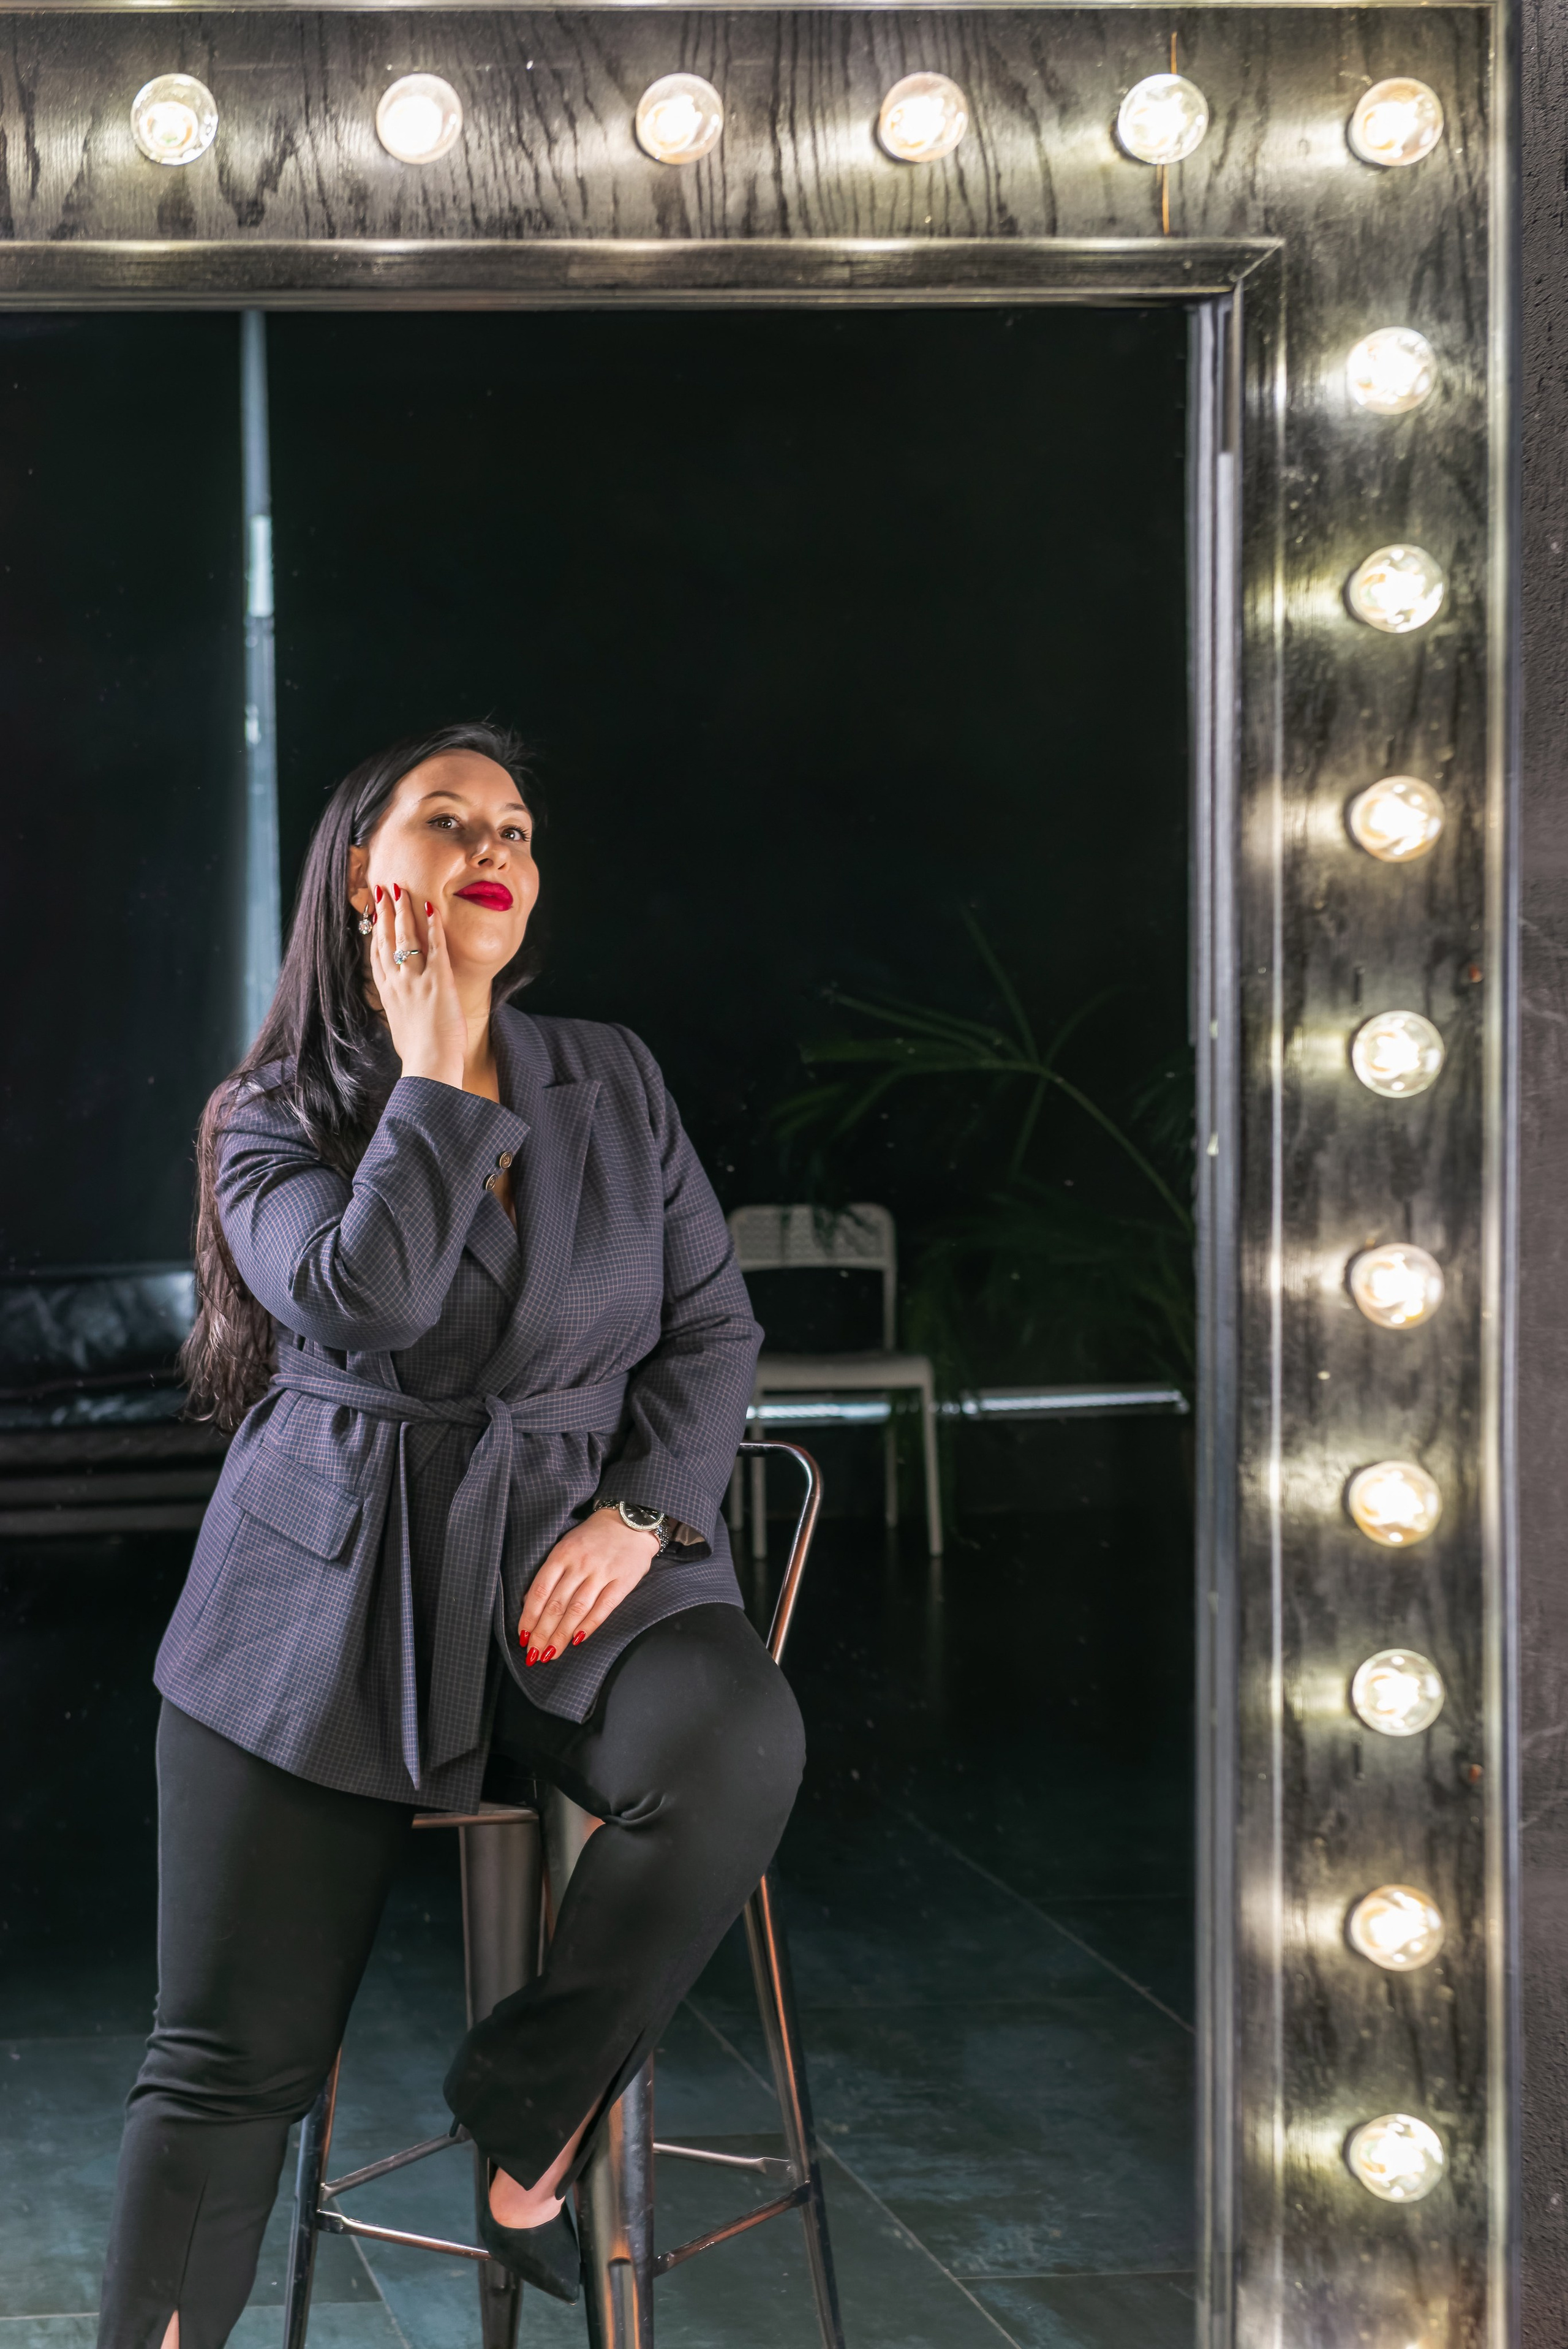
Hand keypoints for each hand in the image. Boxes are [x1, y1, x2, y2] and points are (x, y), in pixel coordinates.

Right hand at [369, 884, 466, 1088]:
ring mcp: (416, 980)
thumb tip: (404, 1015)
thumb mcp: (400, 1030)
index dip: (374, 932)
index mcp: (387, 994)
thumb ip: (401, 1015)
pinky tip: (432, 908)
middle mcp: (397, 982)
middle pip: (386, 939)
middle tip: (382, 889)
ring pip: (406, 937)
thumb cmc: (418, 1055)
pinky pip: (435, 947)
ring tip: (401, 889)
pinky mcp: (438, 981)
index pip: (376, 955)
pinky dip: (433, 926)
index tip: (373, 915)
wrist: (428, 1064)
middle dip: (384, 912)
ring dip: (404, 910)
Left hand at [519, 1510, 659, 1663]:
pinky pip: (604, 1608)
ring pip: (577, 1609)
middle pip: (557, 1604)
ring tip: (552, 1654)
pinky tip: (578, 1639)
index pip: (540, 1591)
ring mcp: (602, 1572)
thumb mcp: (566, 1546)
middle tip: (534, 1654)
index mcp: (562, 1554)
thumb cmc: (593, 1537)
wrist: (630, 1521)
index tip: (523, 1637)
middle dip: (543, 1633)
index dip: (529, 1617)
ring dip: (562, 1635)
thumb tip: (528, 1602)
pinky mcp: (623, 1581)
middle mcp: (580, 1564)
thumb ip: (549, 1573)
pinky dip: (590, 1625)